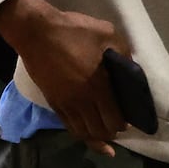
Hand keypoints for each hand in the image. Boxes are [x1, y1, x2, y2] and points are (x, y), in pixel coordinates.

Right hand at [0, 0, 130, 156]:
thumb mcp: (107, 34)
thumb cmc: (74, 31)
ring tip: (103, 133)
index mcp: (98, 86)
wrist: (37, 32)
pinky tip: (85, 130)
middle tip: (118, 126)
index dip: (123, 124)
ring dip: (95, 136)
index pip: (114, 120)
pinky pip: (68, 126)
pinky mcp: (53, 102)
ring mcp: (65, 103)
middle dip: (111, 133)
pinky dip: (79, 132)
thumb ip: (123, 53)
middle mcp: (82, 101)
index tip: (129, 120)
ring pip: (82, 133)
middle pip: (99, 131)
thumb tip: (131, 70)